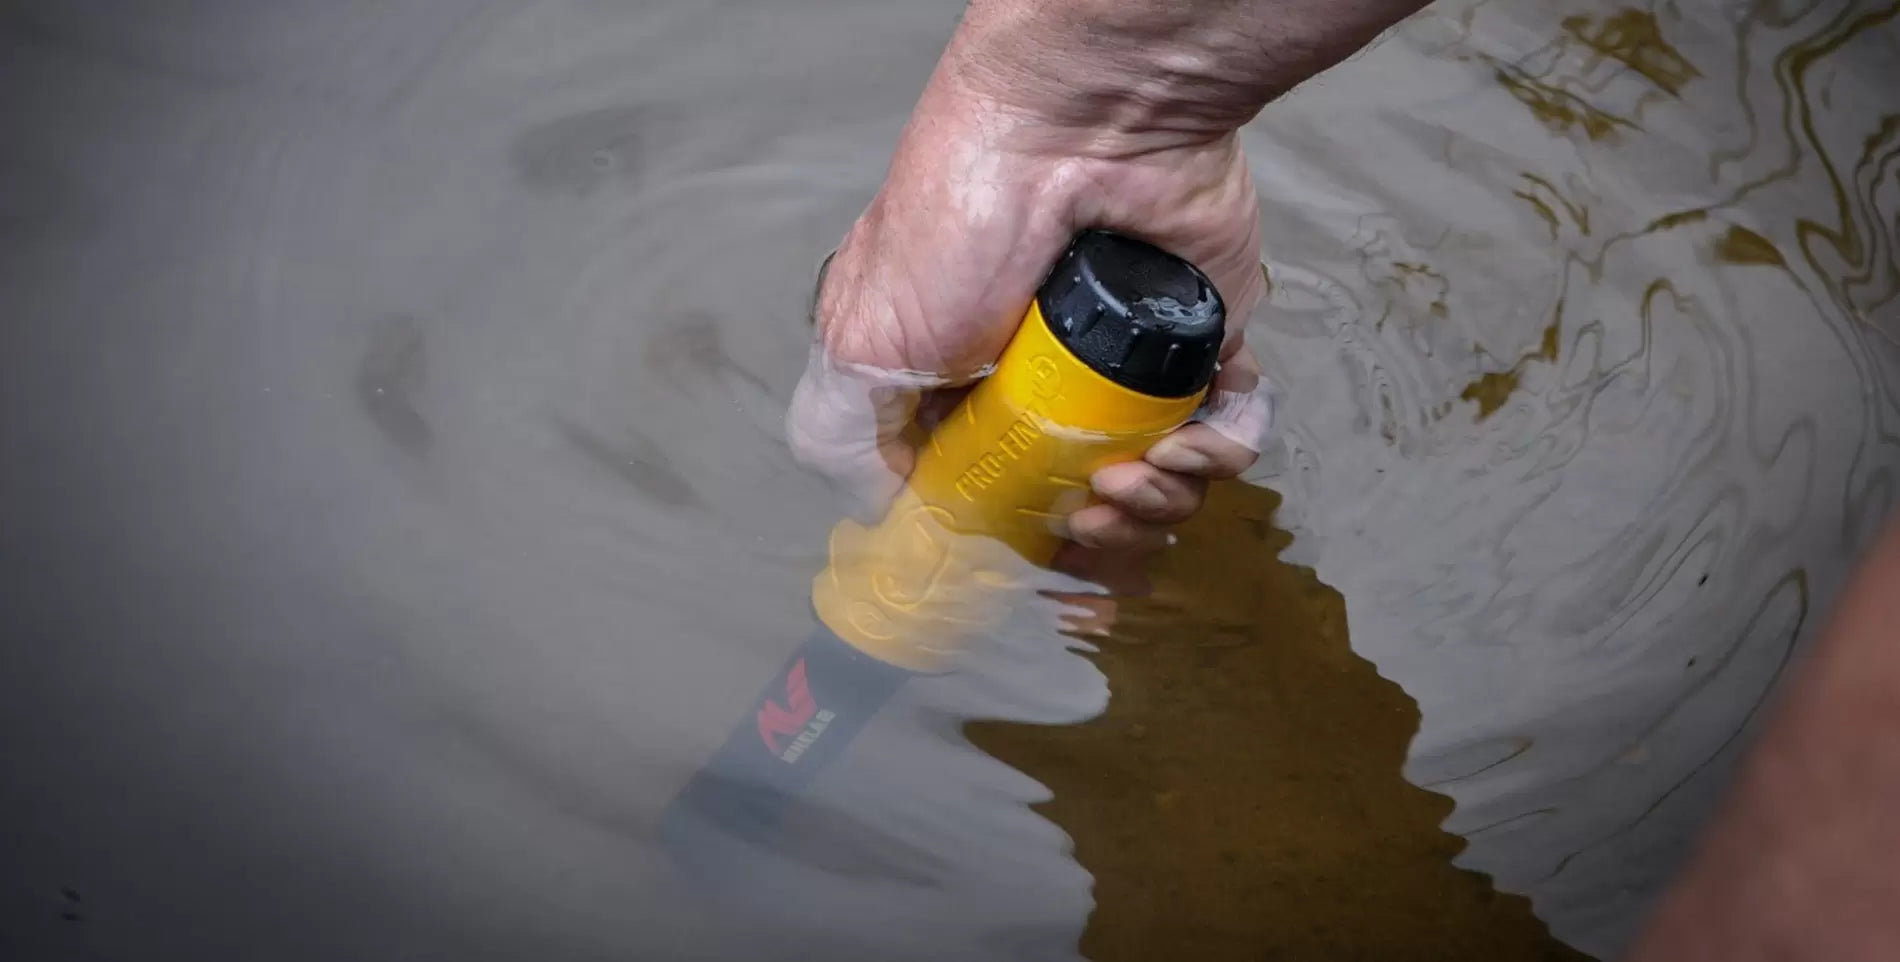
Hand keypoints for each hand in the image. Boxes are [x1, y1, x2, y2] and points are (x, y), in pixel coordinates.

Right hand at [785, 6, 1277, 621]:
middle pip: (1088, 507)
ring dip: (1157, 505)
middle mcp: (1047, 386)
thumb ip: (849, 434)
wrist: (1076, 132)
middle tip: (1087, 511)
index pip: (994, 497)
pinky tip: (1189, 444)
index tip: (1028, 562)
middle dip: (1094, 538)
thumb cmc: (958, 221)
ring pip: (1164, 486)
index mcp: (963, 390)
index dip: (1014, 545)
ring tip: (1135, 472)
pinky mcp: (1205, 346)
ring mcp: (1129, 370)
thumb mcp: (859, 339)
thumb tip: (892, 512)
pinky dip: (1220, 455)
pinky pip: (1233, 432)